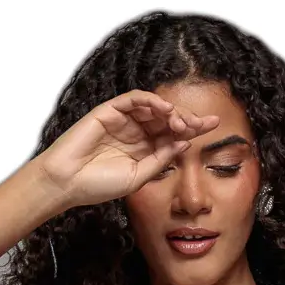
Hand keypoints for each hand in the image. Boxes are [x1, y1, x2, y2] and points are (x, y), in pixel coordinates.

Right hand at [35, 90, 219, 210]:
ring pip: (153, 107)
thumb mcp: (139, 177)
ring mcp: (123, 120)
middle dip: (187, 119)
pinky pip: (134, 99)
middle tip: (204, 123)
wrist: (68, 182)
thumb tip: (185, 144)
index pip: (173, 135)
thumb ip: (161, 159)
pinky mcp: (109, 110)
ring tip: (181, 122)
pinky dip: (151, 101)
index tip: (215, 127)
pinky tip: (164, 109)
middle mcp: (135, 133)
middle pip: (167, 119)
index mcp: (143, 150)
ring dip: (171, 111)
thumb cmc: (98, 185)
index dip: (193, 129)